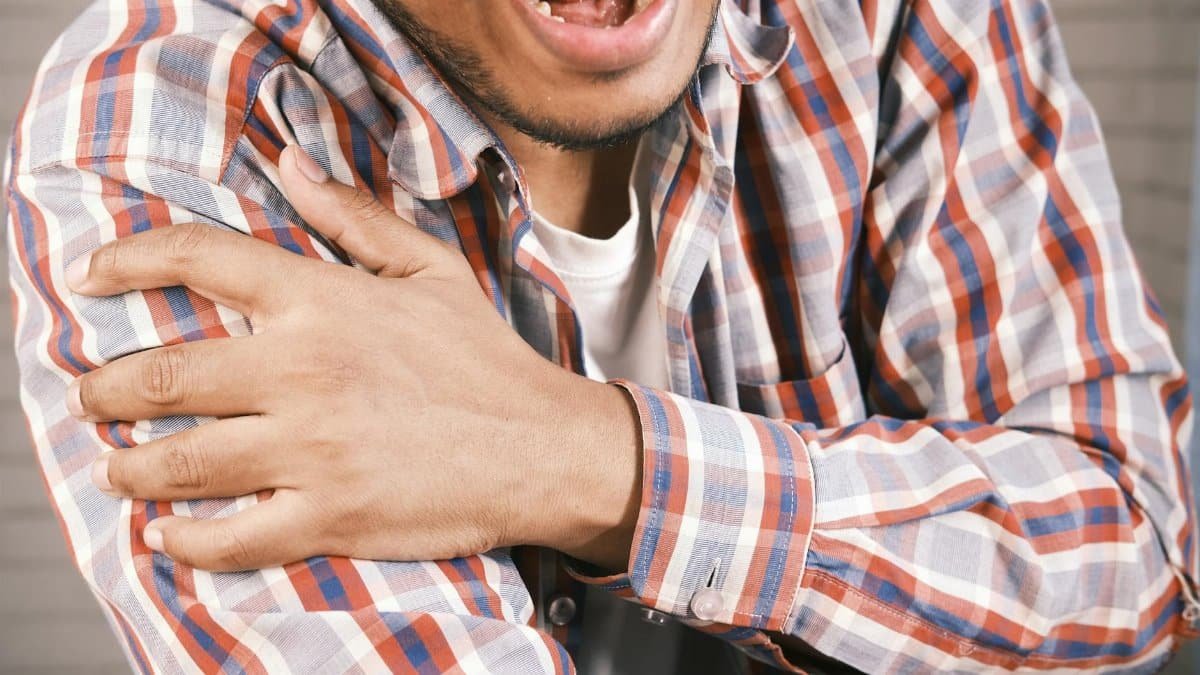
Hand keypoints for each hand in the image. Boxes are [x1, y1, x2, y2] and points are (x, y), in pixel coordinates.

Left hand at [67, 146, 641, 571]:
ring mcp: (312, 449)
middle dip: (104, 389)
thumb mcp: (430, 270)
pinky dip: (183, 540)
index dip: (128, 259)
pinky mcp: (329, 516)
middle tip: (91, 397)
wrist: (544, 447)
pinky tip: (169, 535)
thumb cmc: (486, 360)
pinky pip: (228, 536)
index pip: (199, 258)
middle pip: (162, 375)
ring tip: (118, 466)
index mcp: (325, 301)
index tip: (92, 276)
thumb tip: (291, 164)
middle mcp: (305, 370)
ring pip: (179, 460)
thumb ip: (352, 217)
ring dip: (130, 466)